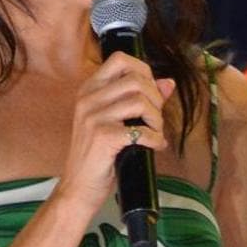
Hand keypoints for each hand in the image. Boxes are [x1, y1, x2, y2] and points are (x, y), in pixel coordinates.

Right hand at [56, 51, 174, 215]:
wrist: (78, 187)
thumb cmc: (99, 154)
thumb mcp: (117, 121)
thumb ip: (141, 99)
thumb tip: (168, 83)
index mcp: (89, 90)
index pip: (120, 59)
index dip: (144, 72)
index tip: (151, 93)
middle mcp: (88, 99)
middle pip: (136, 80)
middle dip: (155, 99)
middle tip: (155, 119)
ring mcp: (93, 117)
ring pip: (140, 102)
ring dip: (157, 120)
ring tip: (154, 133)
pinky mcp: (103, 137)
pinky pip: (141, 130)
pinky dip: (155, 139)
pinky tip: (154, 146)